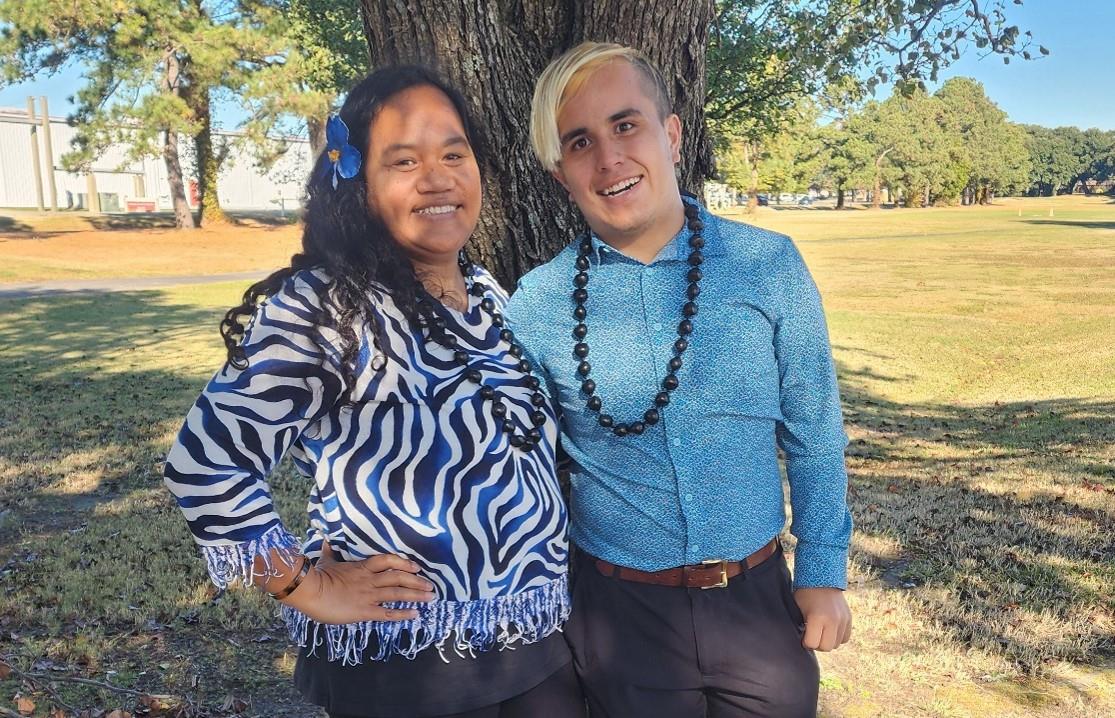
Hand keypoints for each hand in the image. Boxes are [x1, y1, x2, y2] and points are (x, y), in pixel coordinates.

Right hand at [283, 543, 435, 624]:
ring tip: (430, 597)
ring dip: (416, 595)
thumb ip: (330, 551)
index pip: (389, 561)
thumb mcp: (326, 561)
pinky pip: (387, 613)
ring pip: (398, 594)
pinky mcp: (364, 611)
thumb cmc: (317, 577)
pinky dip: (402, 614)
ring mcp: (369, 595)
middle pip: (399, 578)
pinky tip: (415, 614)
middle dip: (417, 581)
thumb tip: (326, 541)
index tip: (416, 567)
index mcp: (362, 567)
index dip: (404, 563)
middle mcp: (370, 580)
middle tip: (431, 585)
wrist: (310, 591)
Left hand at [793, 587, 851, 651]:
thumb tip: (804, 642)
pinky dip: (837, 637)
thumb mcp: (798, 609)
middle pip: (826, 647)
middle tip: (812, 635)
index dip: (806, 642)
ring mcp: (843, 620)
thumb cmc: (806, 594)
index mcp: (817, 617)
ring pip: (836, 644)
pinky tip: (830, 629)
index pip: (812, 644)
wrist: (822, 579)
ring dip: (828, 641)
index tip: (803, 635)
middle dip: (817, 644)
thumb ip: (802, 627)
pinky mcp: (849, 619)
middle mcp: (833, 620)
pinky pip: (845, 638)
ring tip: (821, 630)